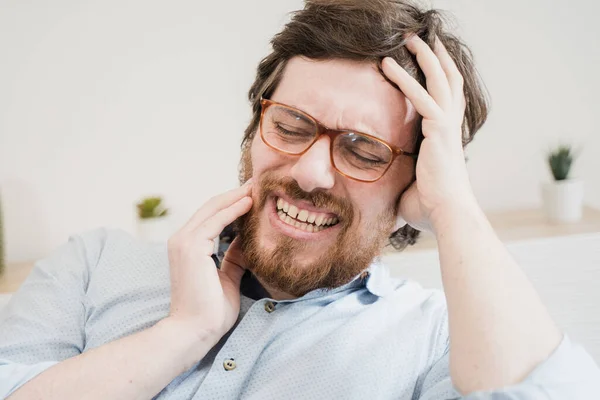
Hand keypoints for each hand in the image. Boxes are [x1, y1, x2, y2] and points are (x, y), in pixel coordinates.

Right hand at [165, 180, 252, 352]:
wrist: (195, 331)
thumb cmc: (211, 310)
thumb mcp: (228, 275)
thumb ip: (235, 255)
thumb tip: (248, 239)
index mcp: (188, 246)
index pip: (212, 215)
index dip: (233, 203)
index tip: (254, 194)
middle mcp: (182, 239)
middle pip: (212, 206)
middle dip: (236, 193)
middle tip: (258, 182)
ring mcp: (184, 241)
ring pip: (213, 208)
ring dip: (236, 196)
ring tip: (257, 186)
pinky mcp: (191, 246)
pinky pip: (215, 221)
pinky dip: (232, 209)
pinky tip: (249, 202)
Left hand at [382, 35, 476, 232]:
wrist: (448, 218)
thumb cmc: (431, 209)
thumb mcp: (412, 187)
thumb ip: (402, 178)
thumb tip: (385, 190)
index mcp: (447, 137)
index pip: (448, 99)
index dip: (442, 78)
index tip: (433, 61)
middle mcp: (451, 127)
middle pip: (449, 81)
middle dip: (437, 57)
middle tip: (423, 38)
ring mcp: (448, 127)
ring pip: (440, 81)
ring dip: (424, 56)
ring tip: (408, 37)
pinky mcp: (439, 132)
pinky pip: (422, 98)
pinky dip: (405, 79)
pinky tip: (388, 64)